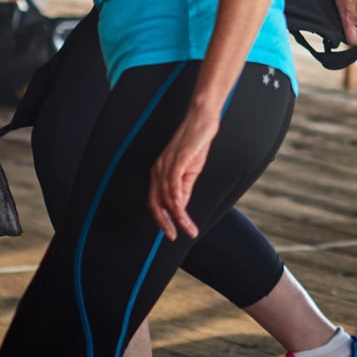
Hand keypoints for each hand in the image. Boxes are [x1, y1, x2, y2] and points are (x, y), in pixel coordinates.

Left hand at [148, 107, 219, 239]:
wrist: (202, 120)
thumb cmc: (196, 143)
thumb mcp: (190, 170)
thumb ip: (184, 188)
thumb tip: (180, 207)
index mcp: (159, 173)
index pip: (155, 201)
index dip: (160, 219)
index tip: (170, 233)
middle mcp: (159, 169)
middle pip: (155, 202)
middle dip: (163, 223)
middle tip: (172, 236)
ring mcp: (167, 164)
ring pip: (166, 196)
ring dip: (177, 216)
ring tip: (187, 228)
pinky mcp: (179, 158)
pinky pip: (173, 182)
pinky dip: (175, 197)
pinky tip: (180, 209)